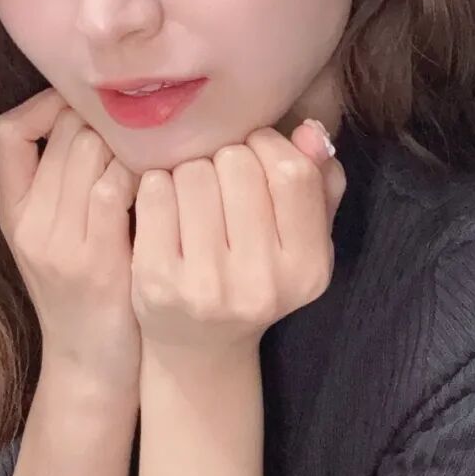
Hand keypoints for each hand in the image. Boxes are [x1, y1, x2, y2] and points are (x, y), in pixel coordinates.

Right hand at [0, 87, 142, 396]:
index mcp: (13, 213)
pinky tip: (164, 185)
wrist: (92, 371)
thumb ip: (66, 187)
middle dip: (108, 122)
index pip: (8, 131)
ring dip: (132, 145)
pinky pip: (113, 187)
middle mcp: (28, 223)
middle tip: (145, 135)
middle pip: (63, 131)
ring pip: (90, 150)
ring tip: (158, 156)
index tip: (88, 113)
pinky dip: (142, 175)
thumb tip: (103, 120)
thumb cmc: (90, 298)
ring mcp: (57, 242)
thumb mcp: (60, 239)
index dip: (47, 106)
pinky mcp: (92, 261)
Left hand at [130, 118, 345, 363]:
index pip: (291, 173)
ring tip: (193, 192)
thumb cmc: (256, 274)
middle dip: (225, 157)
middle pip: (237, 165)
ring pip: (193, 173)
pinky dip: (158, 184)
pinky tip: (165, 203)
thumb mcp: (303, 239)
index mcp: (307, 267)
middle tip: (219, 176)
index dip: (268, 146)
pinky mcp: (157, 281)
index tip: (255, 151)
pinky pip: (155, 192)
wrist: (201, 346)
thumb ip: (319, 182)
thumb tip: (309, 130)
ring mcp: (206, 285)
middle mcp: (261, 282)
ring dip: (189, 170)